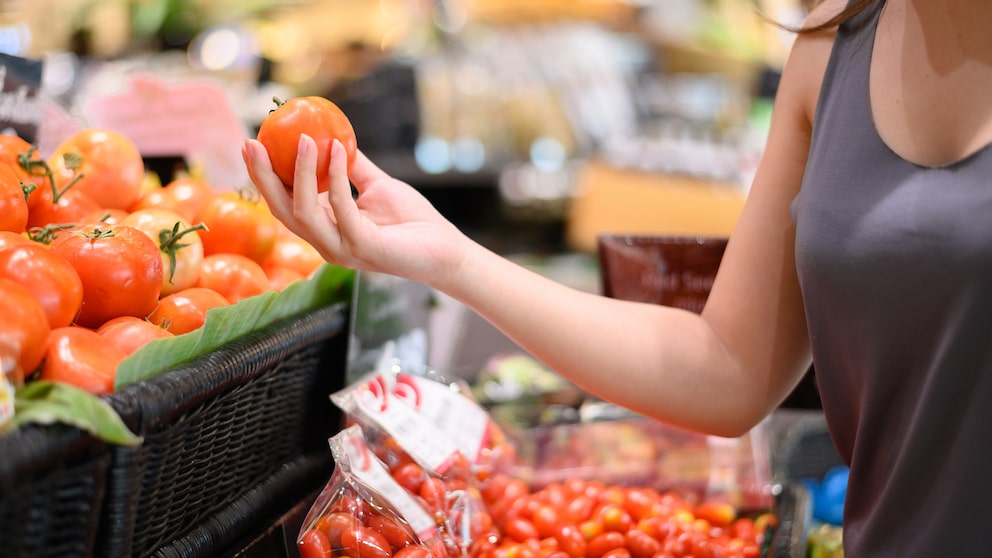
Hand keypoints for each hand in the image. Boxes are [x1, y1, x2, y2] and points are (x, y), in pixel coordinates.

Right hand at [242, 134, 468, 285]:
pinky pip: (341, 208)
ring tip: (301, 137)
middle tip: (251, 142)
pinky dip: (336, 176)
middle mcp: (326, 243)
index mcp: (325, 230)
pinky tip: (337, 149)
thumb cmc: (413, 220)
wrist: (445, 249)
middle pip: (281, 211)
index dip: (263, 176)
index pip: (283, 204)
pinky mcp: (362, 248)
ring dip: (298, 172)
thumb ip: (352, 166)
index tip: (251, 143)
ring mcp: (341, 249)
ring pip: (303, 212)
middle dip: (261, 177)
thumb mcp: (376, 185)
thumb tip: (330, 134)